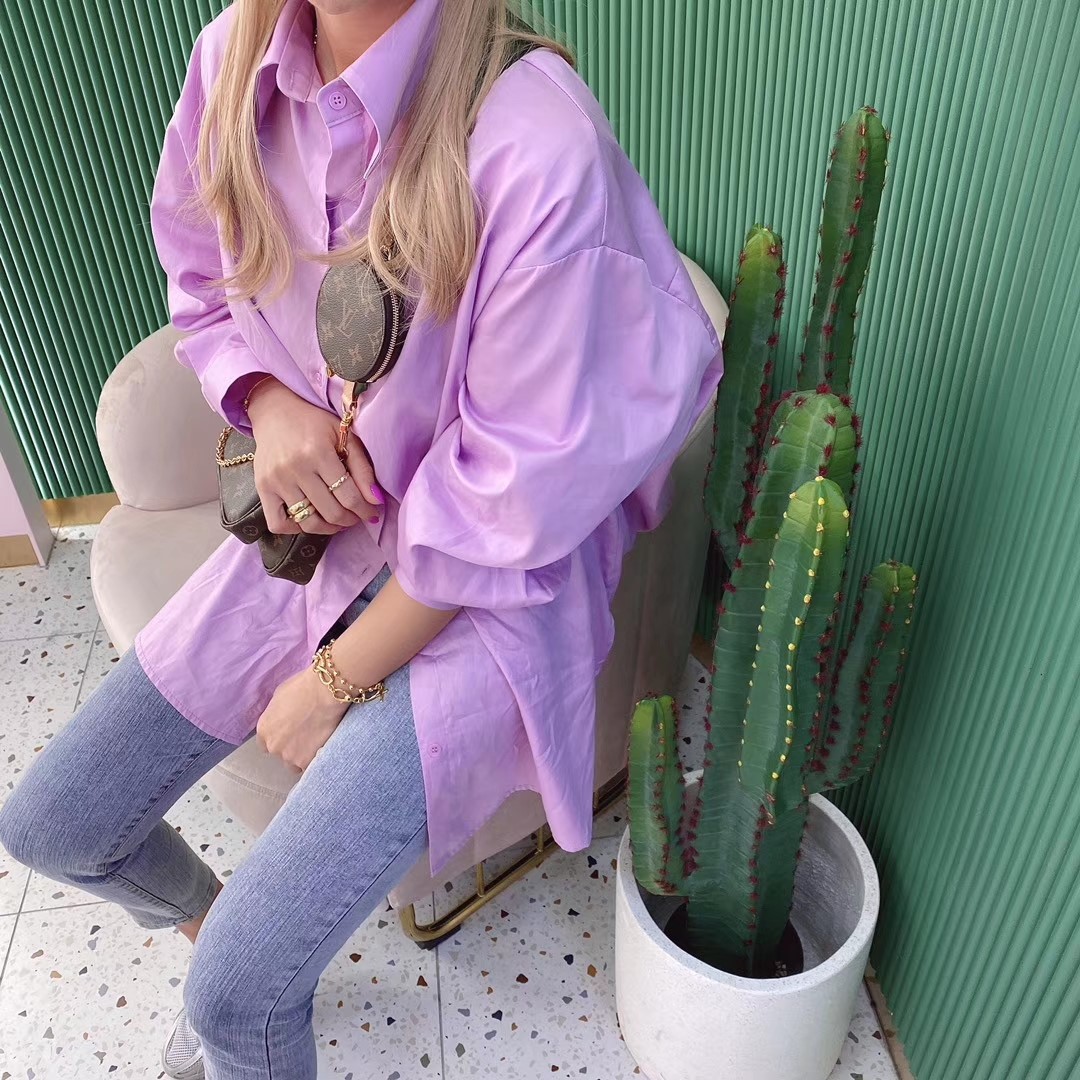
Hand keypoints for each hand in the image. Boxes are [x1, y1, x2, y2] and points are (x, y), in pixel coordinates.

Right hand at [246, 378, 384, 535]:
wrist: (275, 412)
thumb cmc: (314, 423)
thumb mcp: (345, 436)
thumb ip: (362, 468)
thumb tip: (375, 501)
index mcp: (318, 453)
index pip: (348, 496)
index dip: (364, 510)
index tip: (371, 512)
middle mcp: (295, 469)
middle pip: (330, 512)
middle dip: (350, 520)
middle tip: (357, 516)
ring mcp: (276, 481)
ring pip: (307, 522)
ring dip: (329, 528)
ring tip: (338, 521)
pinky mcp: (262, 489)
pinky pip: (278, 524)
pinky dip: (296, 529)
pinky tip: (310, 519)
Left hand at [255, 666, 348, 771]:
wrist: (324, 693)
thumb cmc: (304, 688)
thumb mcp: (280, 696)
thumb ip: (276, 714)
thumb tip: (281, 718)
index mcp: (264, 729)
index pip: (265, 744)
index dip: (278, 739)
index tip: (288, 735)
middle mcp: (273, 746)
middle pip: (280, 754)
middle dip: (291, 747)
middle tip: (306, 736)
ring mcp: (290, 756)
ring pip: (295, 764)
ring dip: (303, 756)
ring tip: (316, 742)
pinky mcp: (307, 762)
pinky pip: (310, 767)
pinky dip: (316, 759)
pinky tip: (324, 747)